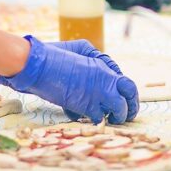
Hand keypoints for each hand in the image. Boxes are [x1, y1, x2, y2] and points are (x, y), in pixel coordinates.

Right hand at [0, 37, 138, 123]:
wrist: (40, 66)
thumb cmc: (55, 54)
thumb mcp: (78, 50)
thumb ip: (91, 61)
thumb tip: (97, 68)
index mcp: (104, 68)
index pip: (127, 84)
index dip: (129, 96)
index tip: (126, 101)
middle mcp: (105, 81)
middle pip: (128, 99)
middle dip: (130, 109)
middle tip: (126, 116)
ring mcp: (98, 94)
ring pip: (118, 111)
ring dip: (116, 117)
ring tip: (112, 120)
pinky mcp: (86, 106)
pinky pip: (99, 118)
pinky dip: (95, 120)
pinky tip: (90, 119)